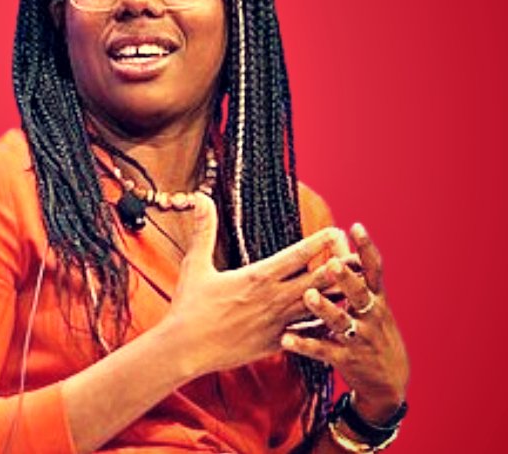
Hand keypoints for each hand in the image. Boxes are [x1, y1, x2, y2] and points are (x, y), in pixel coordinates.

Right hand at [163, 194, 348, 376]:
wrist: (186, 349)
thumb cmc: (188, 307)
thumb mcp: (194, 265)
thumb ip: (204, 230)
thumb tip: (200, 198)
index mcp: (257, 276)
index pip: (296, 255)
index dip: (319, 242)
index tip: (338, 231)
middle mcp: (273, 299)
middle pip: (317, 279)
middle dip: (340, 267)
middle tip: (361, 258)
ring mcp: (278, 323)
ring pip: (319, 307)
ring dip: (339, 295)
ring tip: (361, 287)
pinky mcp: (277, 343)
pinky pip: (308, 333)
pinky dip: (325, 325)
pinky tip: (340, 322)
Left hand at [281, 223, 408, 422]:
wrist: (389, 380)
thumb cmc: (373, 333)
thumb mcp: (373, 307)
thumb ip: (356, 282)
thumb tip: (337, 247)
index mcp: (376, 299)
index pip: (374, 269)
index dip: (366, 248)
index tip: (355, 226)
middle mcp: (371, 316)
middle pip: (359, 293)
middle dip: (346, 278)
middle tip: (331, 263)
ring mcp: (359, 338)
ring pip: (340, 321)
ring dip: (324, 308)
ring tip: (308, 296)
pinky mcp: (346, 359)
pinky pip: (322, 350)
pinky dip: (303, 344)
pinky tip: (286, 339)